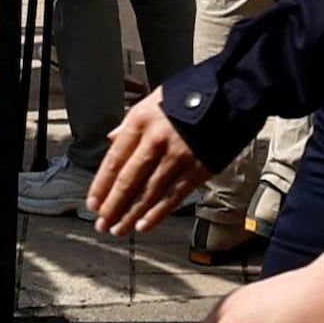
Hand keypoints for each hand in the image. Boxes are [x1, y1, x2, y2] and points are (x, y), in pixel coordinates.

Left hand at [91, 94, 209, 236]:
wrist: (230, 93)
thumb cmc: (190, 95)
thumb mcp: (154, 99)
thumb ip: (131, 122)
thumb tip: (113, 138)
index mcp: (141, 122)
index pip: (114, 160)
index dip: (101, 185)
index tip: (93, 202)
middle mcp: (156, 141)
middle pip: (128, 181)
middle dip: (112, 206)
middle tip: (102, 223)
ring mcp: (178, 157)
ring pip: (148, 194)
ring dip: (130, 215)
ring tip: (119, 229)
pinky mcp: (198, 170)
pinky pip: (173, 197)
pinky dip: (157, 214)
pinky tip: (144, 225)